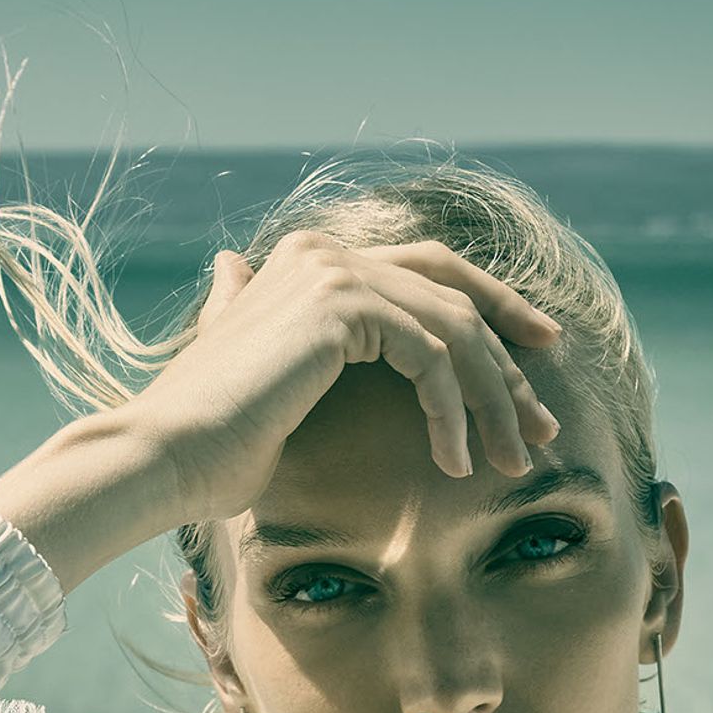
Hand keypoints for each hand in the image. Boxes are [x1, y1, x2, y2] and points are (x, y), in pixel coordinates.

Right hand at [128, 233, 563, 523]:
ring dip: (495, 400)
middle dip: (510, 358)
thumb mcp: (249, 370)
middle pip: (454, 292)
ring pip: (454, 328)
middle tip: (545, 422)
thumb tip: (228, 269)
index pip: (428, 270)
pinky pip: (432, 353)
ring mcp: (333, 271)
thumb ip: (247, 311)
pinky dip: (454, 410)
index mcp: (309, 260)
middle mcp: (324, 252)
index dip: (493, 307)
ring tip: (515, 459)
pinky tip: (458, 460)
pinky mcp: (342, 306)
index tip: (539, 355)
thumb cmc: (209, 440)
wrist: (167, 456)